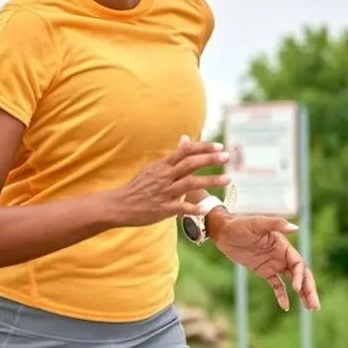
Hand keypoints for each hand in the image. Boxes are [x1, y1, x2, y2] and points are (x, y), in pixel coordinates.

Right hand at [110, 135, 230, 227]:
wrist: (119, 204)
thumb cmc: (139, 187)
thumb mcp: (154, 168)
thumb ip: (173, 156)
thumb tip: (186, 139)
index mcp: (163, 165)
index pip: (185, 151)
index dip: (203, 148)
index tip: (219, 146)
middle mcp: (164, 176)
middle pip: (190, 164)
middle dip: (210, 159)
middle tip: (227, 157)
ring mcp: (164, 192)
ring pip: (190, 183)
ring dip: (210, 180)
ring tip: (228, 179)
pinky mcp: (162, 208)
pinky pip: (180, 208)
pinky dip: (193, 208)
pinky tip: (206, 208)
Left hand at [213, 214, 320, 311]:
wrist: (223, 231)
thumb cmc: (240, 225)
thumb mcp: (256, 224)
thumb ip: (275, 224)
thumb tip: (295, 228)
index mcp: (283, 245)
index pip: (299, 263)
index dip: (301, 276)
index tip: (296, 288)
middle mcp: (282, 255)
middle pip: (301, 274)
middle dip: (309, 289)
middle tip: (315, 306)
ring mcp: (273, 264)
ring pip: (292, 281)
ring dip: (302, 294)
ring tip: (310, 308)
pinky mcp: (264, 271)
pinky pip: (277, 285)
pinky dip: (282, 295)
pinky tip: (285, 307)